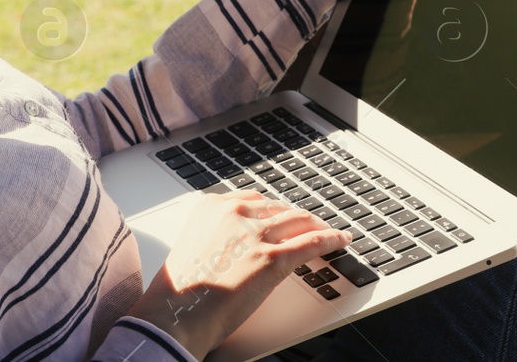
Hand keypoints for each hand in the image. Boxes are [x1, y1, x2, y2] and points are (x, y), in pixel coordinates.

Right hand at [125, 190, 351, 359]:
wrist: (176, 315)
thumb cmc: (177, 291)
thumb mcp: (191, 246)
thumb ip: (214, 235)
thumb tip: (233, 245)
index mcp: (212, 207)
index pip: (254, 200)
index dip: (273, 210)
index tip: (282, 216)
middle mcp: (235, 214)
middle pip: (279, 208)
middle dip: (296, 218)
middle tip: (308, 225)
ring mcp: (256, 235)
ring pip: (298, 220)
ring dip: (317, 224)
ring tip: (327, 230)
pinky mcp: (272, 258)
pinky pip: (311, 242)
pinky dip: (330, 239)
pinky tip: (340, 239)